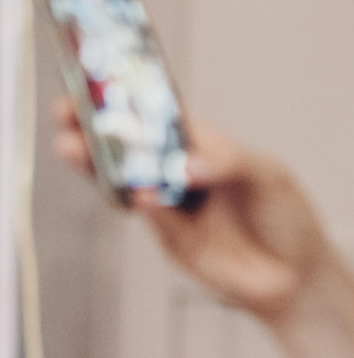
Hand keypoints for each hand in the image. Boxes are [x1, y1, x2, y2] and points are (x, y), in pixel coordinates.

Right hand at [55, 99, 335, 324]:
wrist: (291, 275)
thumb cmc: (284, 215)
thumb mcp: (266, 175)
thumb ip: (227, 164)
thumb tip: (186, 166)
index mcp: (201, 143)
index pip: (159, 114)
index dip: (130, 98)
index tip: (100, 82)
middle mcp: (177, 170)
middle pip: (129, 144)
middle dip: (94, 126)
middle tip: (67, 110)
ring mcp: (167, 202)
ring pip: (122, 178)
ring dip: (95, 163)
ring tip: (70, 146)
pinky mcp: (164, 234)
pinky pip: (146, 214)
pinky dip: (140, 204)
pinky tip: (139, 195)